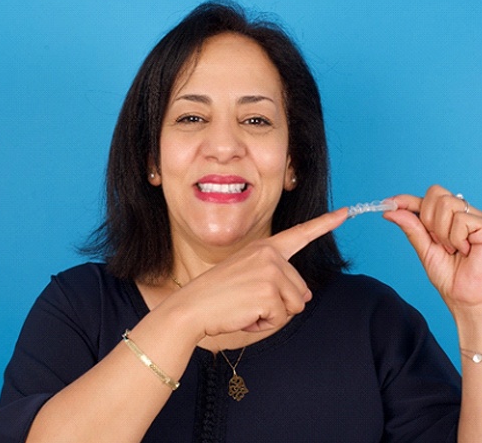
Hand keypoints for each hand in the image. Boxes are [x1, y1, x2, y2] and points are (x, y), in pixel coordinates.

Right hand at [166, 208, 347, 338]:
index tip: (346, 213)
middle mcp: (270, 255)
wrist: (191, 307)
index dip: (324, 224)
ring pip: (295, 305)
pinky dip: (265, 324)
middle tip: (248, 300)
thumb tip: (306, 295)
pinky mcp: (269, 293)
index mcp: (264, 248)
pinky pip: (281, 319)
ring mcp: (270, 272)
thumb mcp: (248, 278)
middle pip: (301, 289)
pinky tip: (245, 314)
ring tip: (246, 306)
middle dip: (280, 303)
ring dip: (273, 315)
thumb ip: (278, 280)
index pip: (299, 234)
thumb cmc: (218, 296)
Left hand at [384, 185, 481, 312]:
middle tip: (436, 241)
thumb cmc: (450, 276)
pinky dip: (456, 238)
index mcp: (445, 219)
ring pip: (447, 203)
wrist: (465, 297)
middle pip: (435, 193)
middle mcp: (460, 214)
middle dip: (428, 218)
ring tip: (451, 249)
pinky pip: (461, 219)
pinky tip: (465, 250)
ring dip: (442, 231)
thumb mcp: (424, 250)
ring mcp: (474, 218)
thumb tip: (391, 211)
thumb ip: (412, 228)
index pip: (425, 199)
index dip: (406, 199)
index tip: (389, 203)